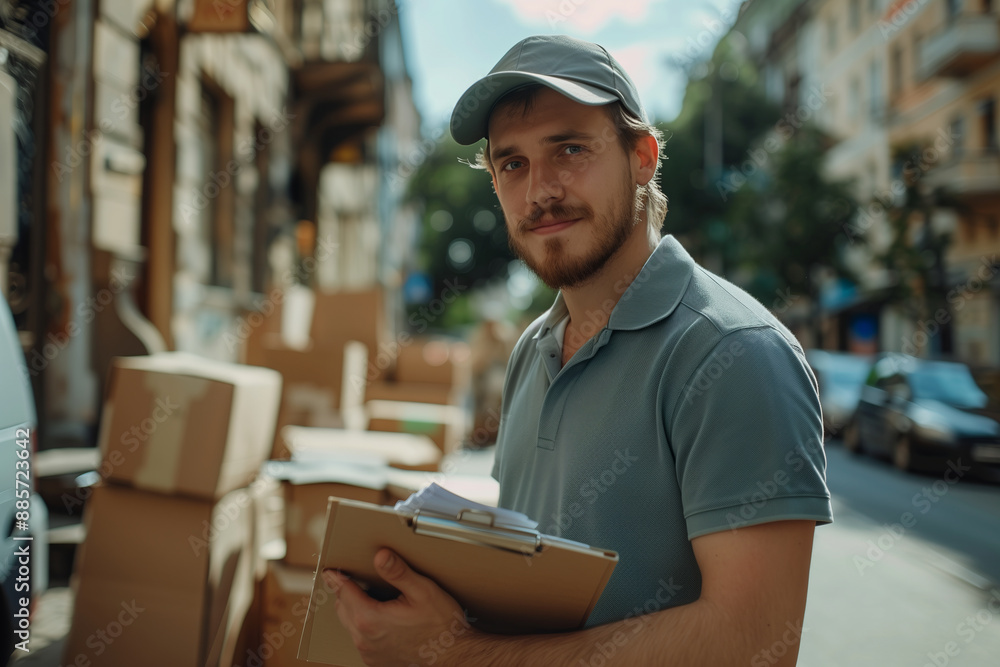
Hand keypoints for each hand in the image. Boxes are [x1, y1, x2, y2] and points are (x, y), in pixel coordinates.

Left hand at [325, 548, 480, 666]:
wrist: (454, 654)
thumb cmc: (441, 625)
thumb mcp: (422, 591)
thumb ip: (398, 572)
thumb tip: (380, 556)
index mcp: (370, 619)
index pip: (344, 592)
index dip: (336, 577)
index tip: (329, 570)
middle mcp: (364, 639)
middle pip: (343, 608)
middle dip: (345, 592)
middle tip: (350, 578)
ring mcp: (369, 653)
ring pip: (350, 624)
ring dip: (353, 609)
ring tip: (367, 595)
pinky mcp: (376, 660)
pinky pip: (360, 638)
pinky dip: (363, 625)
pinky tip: (379, 616)